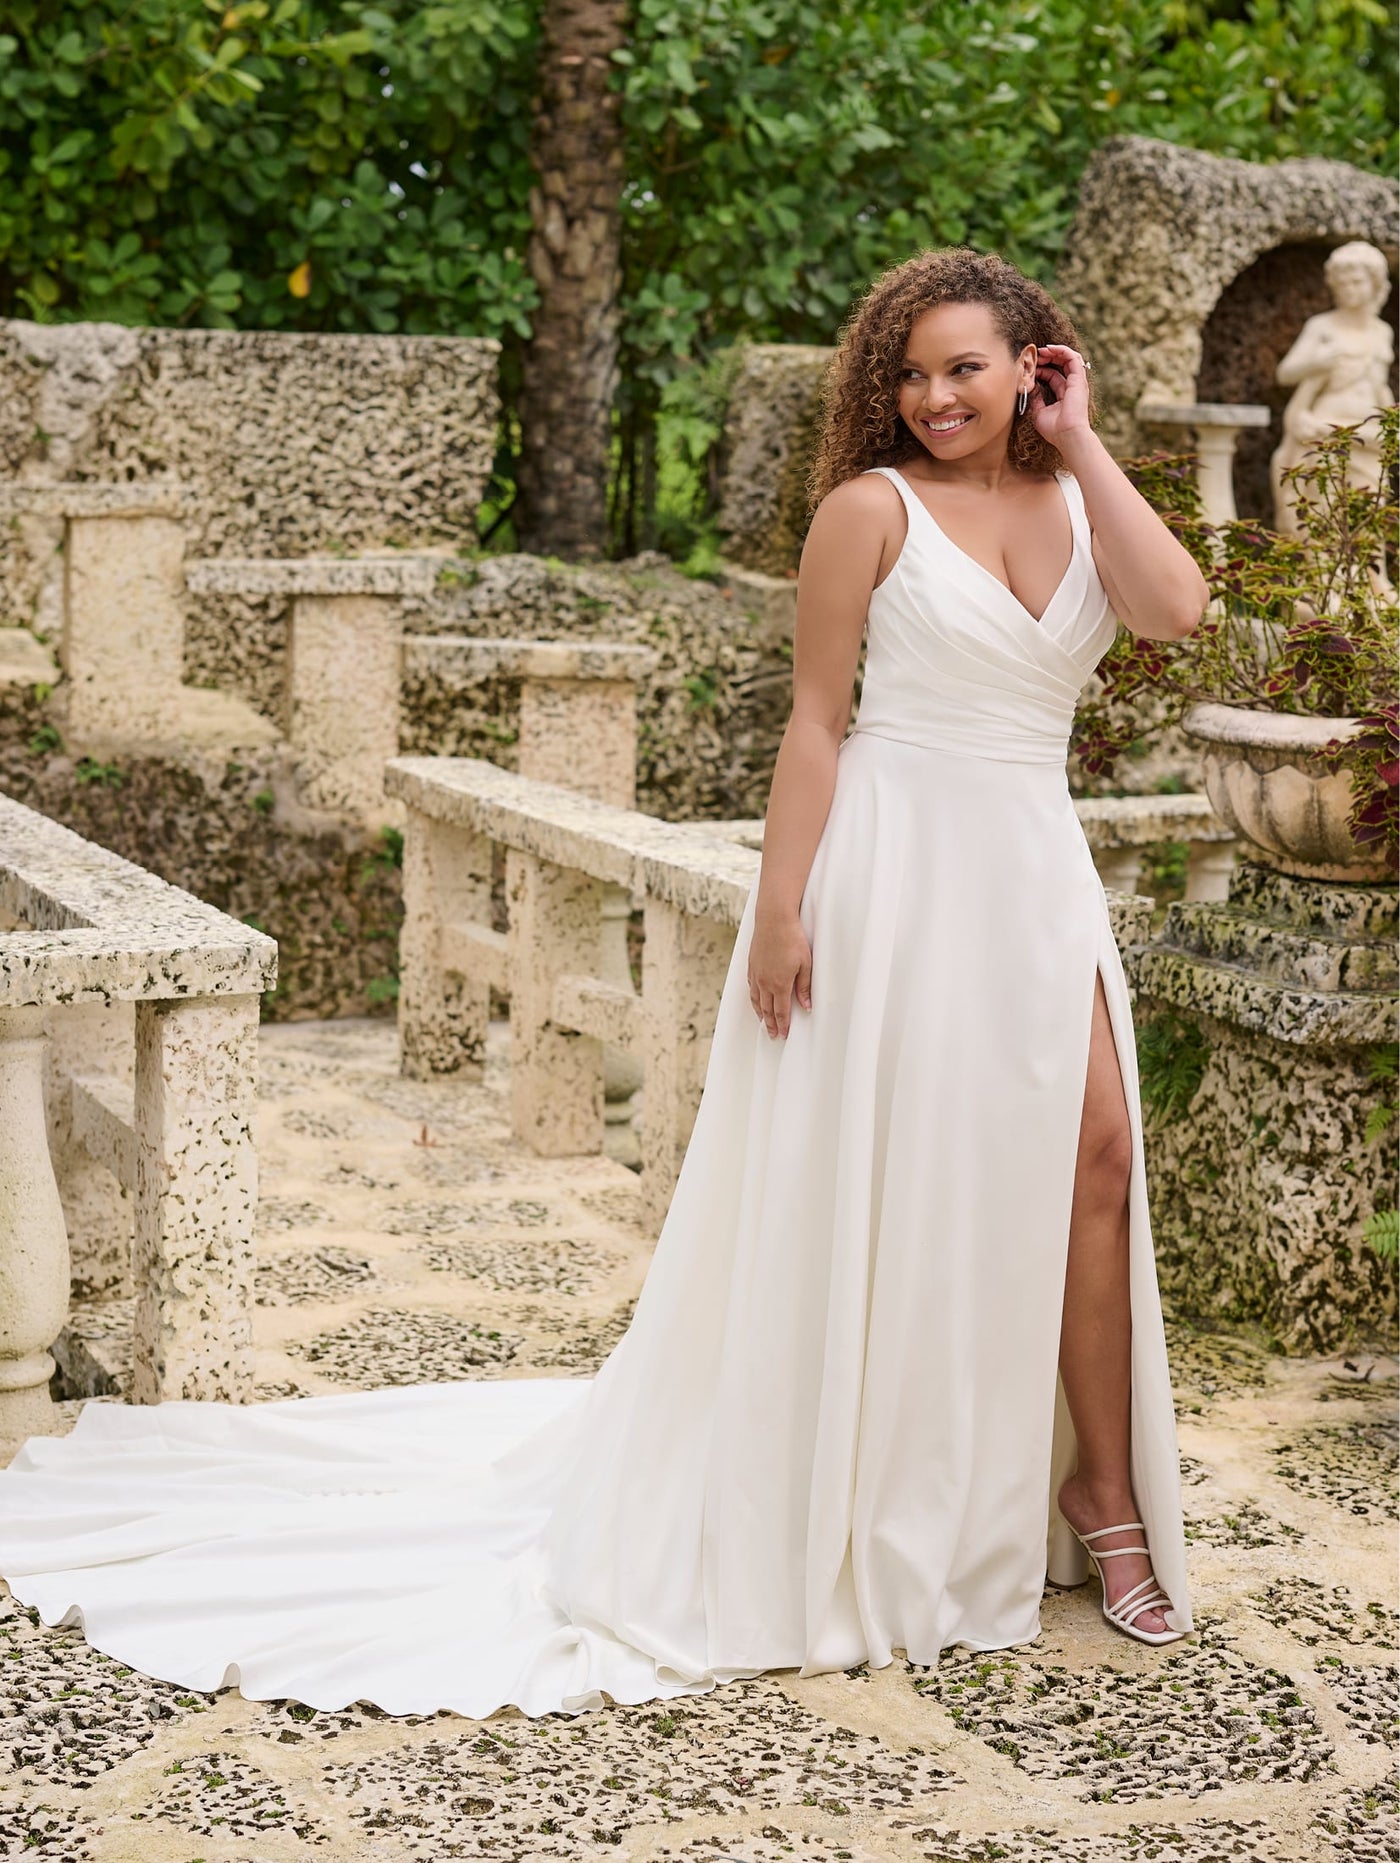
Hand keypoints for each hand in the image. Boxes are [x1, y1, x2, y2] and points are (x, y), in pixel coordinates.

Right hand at [747, 913, 812, 1038]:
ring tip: (764, 1022)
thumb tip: (806, 1006)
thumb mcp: (805, 964)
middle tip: (773, 1035)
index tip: (783, 1035)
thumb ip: (804, 987)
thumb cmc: (792, 939)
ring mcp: (756, 974)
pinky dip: (753, 999)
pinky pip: (751, 988)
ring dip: (760, 1014)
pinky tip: (756, 1001)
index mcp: (780, 984)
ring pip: (756, 1000)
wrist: (774, 920)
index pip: (781, 1011)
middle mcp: (765, 982)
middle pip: (767, 1009)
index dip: (783, 1025)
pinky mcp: (751, 966)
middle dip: (771, 1024)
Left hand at [1028, 343, 1092, 444]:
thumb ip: (1036, 400)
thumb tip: (1031, 388)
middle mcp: (1072, 386)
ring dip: (1055, 351)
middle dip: (1048, 357)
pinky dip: (1062, 350)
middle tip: (1036, 355)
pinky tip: (1050, 348)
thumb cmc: (1055, 429)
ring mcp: (1077, 382)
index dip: (1042, 370)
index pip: (1054, 376)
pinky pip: (1073, 358)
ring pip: (1069, 358)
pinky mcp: (1079, 379)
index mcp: (1064, 394)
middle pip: (1062, 364)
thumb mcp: (1039, 413)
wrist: (1067, 435)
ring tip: (1041, 350)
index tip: (1031, 369)